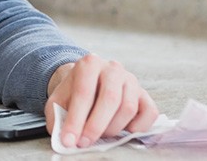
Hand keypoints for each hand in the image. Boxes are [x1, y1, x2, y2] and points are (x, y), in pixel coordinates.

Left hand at [44, 54, 158, 148]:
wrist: (87, 81)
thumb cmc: (73, 92)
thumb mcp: (58, 100)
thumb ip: (57, 117)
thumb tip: (62, 139)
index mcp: (89, 64)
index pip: (84, 93)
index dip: (76, 120)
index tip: (69, 140)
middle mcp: (113, 68)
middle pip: (110, 99)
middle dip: (96, 126)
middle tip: (84, 143)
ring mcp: (131, 80)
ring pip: (128, 108)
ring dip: (113, 128)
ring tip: (99, 135)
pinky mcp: (144, 94)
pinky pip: (149, 112)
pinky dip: (138, 127)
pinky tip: (124, 131)